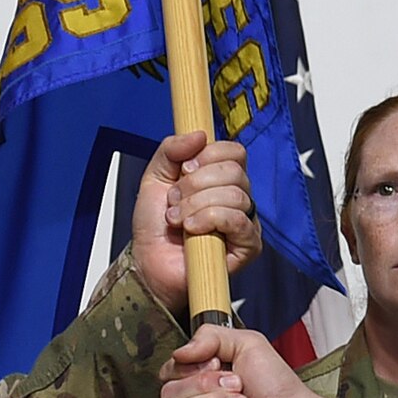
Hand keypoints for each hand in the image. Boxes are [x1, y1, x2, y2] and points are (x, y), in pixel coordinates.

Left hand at [131, 131, 259, 312]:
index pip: (234, 152)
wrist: (149, 263)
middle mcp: (237, 197)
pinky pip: (239, 221)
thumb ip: (170, 150)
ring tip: (178, 219)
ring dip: (197, 206)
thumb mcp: (155, 177)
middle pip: (234, 171)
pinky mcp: (248, 246)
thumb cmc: (155, 227)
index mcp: (220, 178)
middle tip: (175, 201)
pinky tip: (192, 230)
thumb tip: (198, 134)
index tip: (184, 169)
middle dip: (196, 185)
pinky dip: (210, 220)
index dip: (208, 155)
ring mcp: (245, 221)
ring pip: (235, 196)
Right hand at [161, 324, 321, 397]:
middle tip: (237, 386)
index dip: (193, 366)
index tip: (220, 365)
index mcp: (197, 377)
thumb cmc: (275, 386)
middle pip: (169, 392)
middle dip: (207, 385)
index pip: (168, 370)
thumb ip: (210, 335)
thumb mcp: (247, 343)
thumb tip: (179, 351)